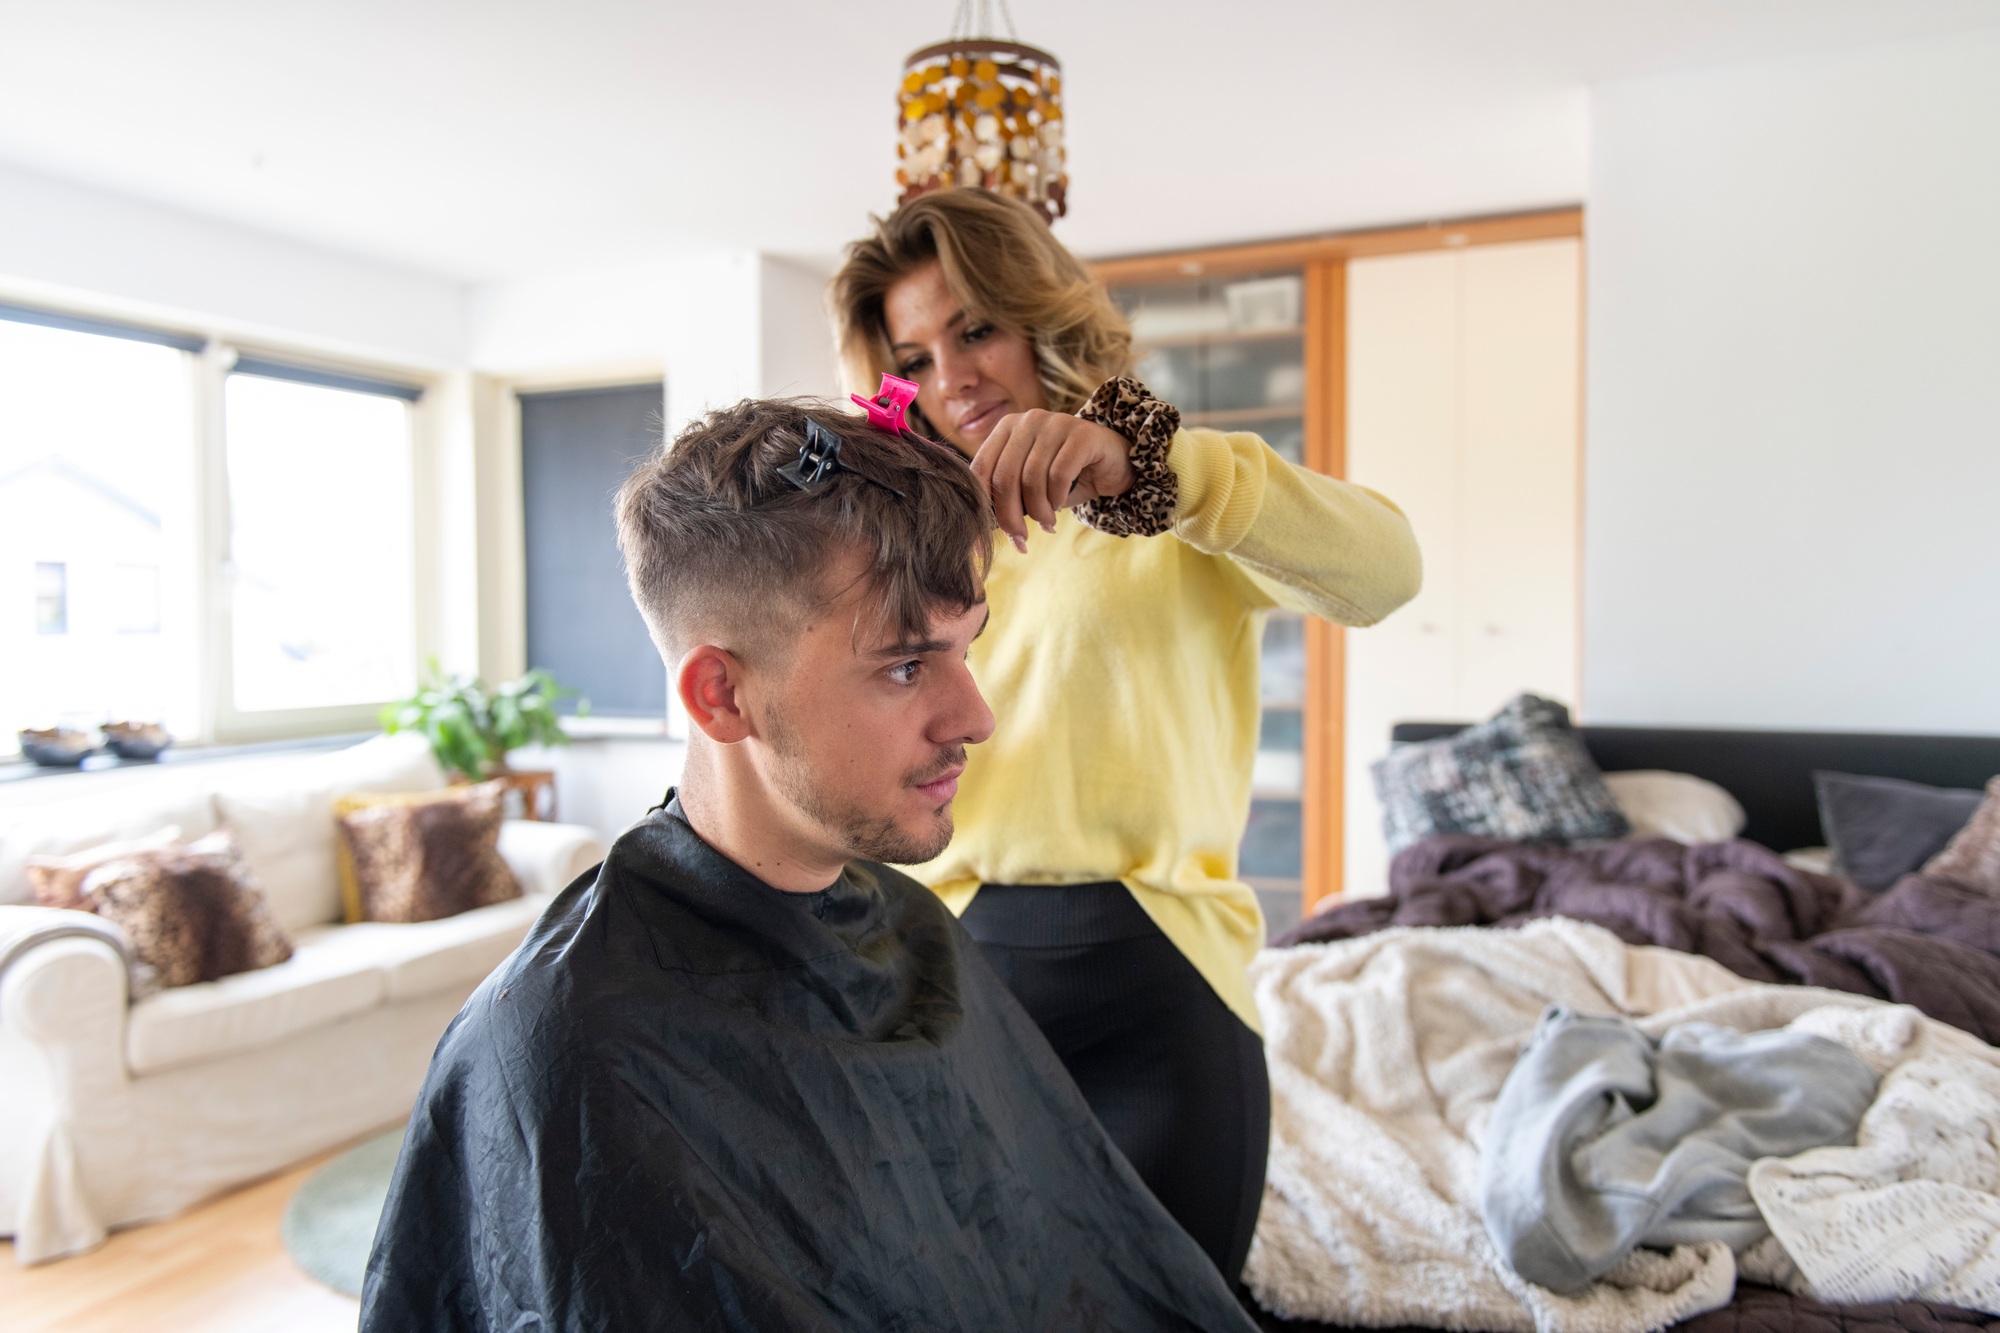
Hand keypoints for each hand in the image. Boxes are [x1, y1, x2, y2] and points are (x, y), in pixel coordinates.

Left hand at [970, 410, 1134, 550]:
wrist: (1111, 464)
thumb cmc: (1065, 478)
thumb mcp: (1028, 489)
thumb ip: (1005, 500)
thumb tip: (976, 533)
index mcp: (1006, 429)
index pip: (981, 469)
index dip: (979, 505)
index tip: (983, 535)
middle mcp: (1028, 420)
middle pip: (1004, 476)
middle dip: (1010, 515)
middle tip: (1020, 538)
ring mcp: (1056, 423)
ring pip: (1032, 478)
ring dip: (1038, 510)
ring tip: (1046, 522)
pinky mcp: (1082, 434)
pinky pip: (1059, 474)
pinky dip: (1057, 497)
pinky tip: (1060, 506)